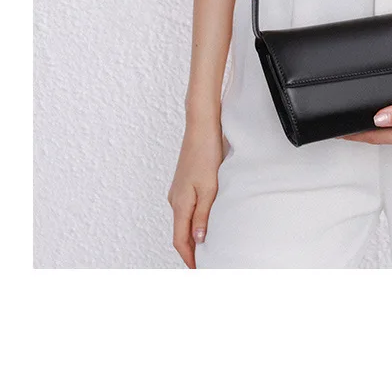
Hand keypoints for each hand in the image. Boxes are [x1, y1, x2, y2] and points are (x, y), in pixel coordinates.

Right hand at [167, 121, 223, 267]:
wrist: (201, 127)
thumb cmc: (206, 154)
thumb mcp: (209, 188)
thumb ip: (203, 215)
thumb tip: (198, 240)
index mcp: (180, 203)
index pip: (180, 240)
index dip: (189, 258)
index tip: (198, 270)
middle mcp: (175, 199)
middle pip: (180, 233)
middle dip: (190, 250)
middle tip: (205, 263)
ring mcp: (178, 191)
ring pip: (183, 221)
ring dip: (192, 235)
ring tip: (206, 247)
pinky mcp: (184, 183)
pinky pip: (186, 209)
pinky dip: (193, 221)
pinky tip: (204, 221)